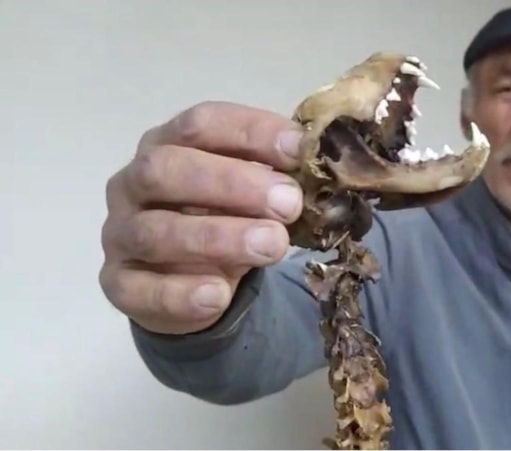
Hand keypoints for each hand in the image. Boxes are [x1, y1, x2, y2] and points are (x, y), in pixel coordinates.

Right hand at [99, 101, 304, 334]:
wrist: (191, 283)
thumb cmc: (225, 219)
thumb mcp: (251, 194)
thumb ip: (274, 176)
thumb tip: (314, 163)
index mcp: (168, 144)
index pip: (201, 124)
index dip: (250, 132)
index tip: (297, 150)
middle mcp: (133, 183)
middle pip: (168, 169)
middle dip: (232, 183)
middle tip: (289, 203)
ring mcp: (120, 234)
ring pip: (155, 230)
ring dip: (217, 237)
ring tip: (272, 246)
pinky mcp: (119, 284)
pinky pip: (141, 289)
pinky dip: (181, 293)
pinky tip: (219, 294)